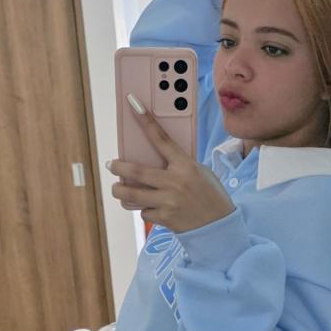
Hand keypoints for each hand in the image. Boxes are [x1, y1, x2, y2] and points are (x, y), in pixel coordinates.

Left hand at [107, 101, 235, 232]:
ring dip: (119, 191)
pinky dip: (144, 209)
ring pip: (131, 195)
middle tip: (110, 164)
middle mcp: (175, 182)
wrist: (219, 226)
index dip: (145, 120)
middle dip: (118, 167)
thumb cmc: (210, 195)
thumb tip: (152, 160)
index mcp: (186, 166)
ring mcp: (168, 202)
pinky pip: (144, 212)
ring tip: (117, 188)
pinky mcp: (165, 219)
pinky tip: (152, 208)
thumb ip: (177, 165)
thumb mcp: (199, 172)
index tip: (133, 104)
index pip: (161, 139)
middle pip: (136, 171)